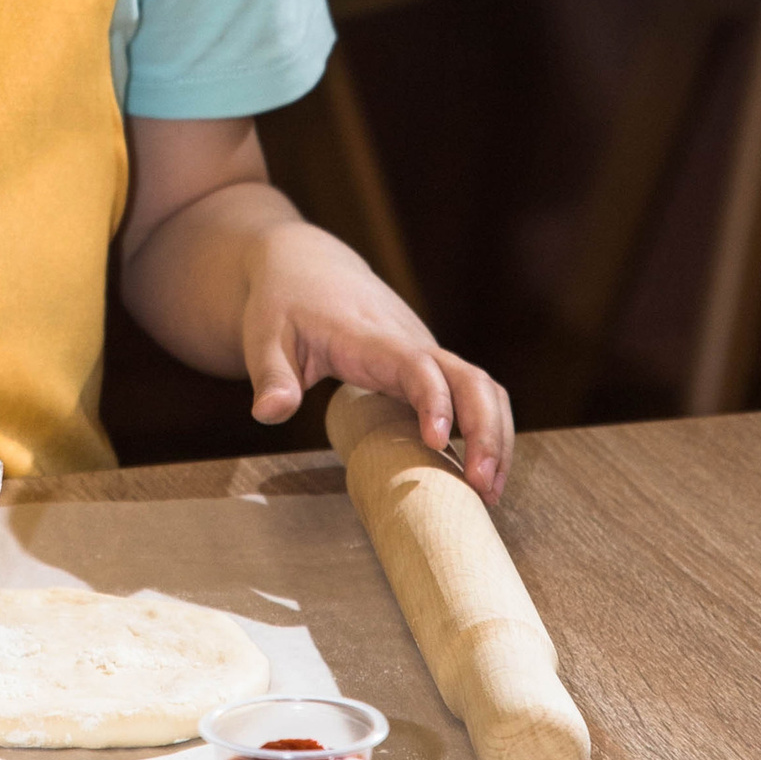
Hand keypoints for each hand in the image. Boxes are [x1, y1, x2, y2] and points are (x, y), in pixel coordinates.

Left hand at [239, 222, 511, 501]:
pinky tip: (482, 471)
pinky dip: (488, 430)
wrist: (307, 267)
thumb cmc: (284, 304)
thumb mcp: (264, 338)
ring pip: (483, 387)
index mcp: (371, 338)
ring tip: (490, 492)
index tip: (436, 441)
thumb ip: (270, 376)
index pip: (416, 365)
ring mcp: (426, 353)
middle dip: (485, 430)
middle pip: (470, 378)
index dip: (433, 400)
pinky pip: (474, 394)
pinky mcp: (430, 366)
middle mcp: (411, 343)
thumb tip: (268, 413)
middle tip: (482, 487)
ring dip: (495, 435)